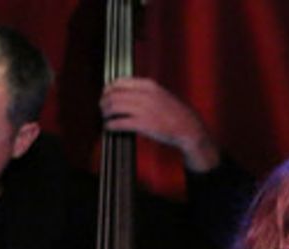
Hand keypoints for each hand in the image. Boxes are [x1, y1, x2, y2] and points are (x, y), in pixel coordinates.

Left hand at [100, 77, 220, 171]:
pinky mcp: (142, 124)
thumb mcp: (160, 94)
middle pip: (115, 94)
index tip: (105, 94)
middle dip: (104, 101)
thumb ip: (144, 91)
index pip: (120, 81)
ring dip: (106, 113)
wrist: (187, 126)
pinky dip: (111, 125)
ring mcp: (144, 109)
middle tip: (102, 107)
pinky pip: (119, 123)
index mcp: (149, 85)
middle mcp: (145, 94)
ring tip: (105, 117)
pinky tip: (109, 127)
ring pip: (114, 106)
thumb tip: (124, 93)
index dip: (108, 88)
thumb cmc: (173, 112)